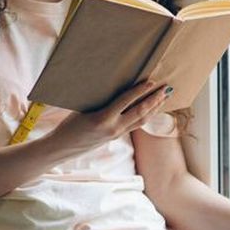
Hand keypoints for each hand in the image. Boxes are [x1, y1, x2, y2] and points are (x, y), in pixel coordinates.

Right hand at [49, 80, 170, 154]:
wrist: (61, 148)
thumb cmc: (68, 125)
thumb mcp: (83, 109)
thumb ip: (102, 101)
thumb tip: (118, 87)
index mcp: (102, 119)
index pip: (126, 101)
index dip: (140, 91)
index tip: (151, 81)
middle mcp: (113, 128)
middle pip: (141, 112)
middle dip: (155, 99)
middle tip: (167, 88)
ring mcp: (117, 134)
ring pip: (142, 120)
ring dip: (155, 108)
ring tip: (164, 97)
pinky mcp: (117, 136)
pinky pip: (136, 124)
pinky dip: (146, 115)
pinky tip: (152, 109)